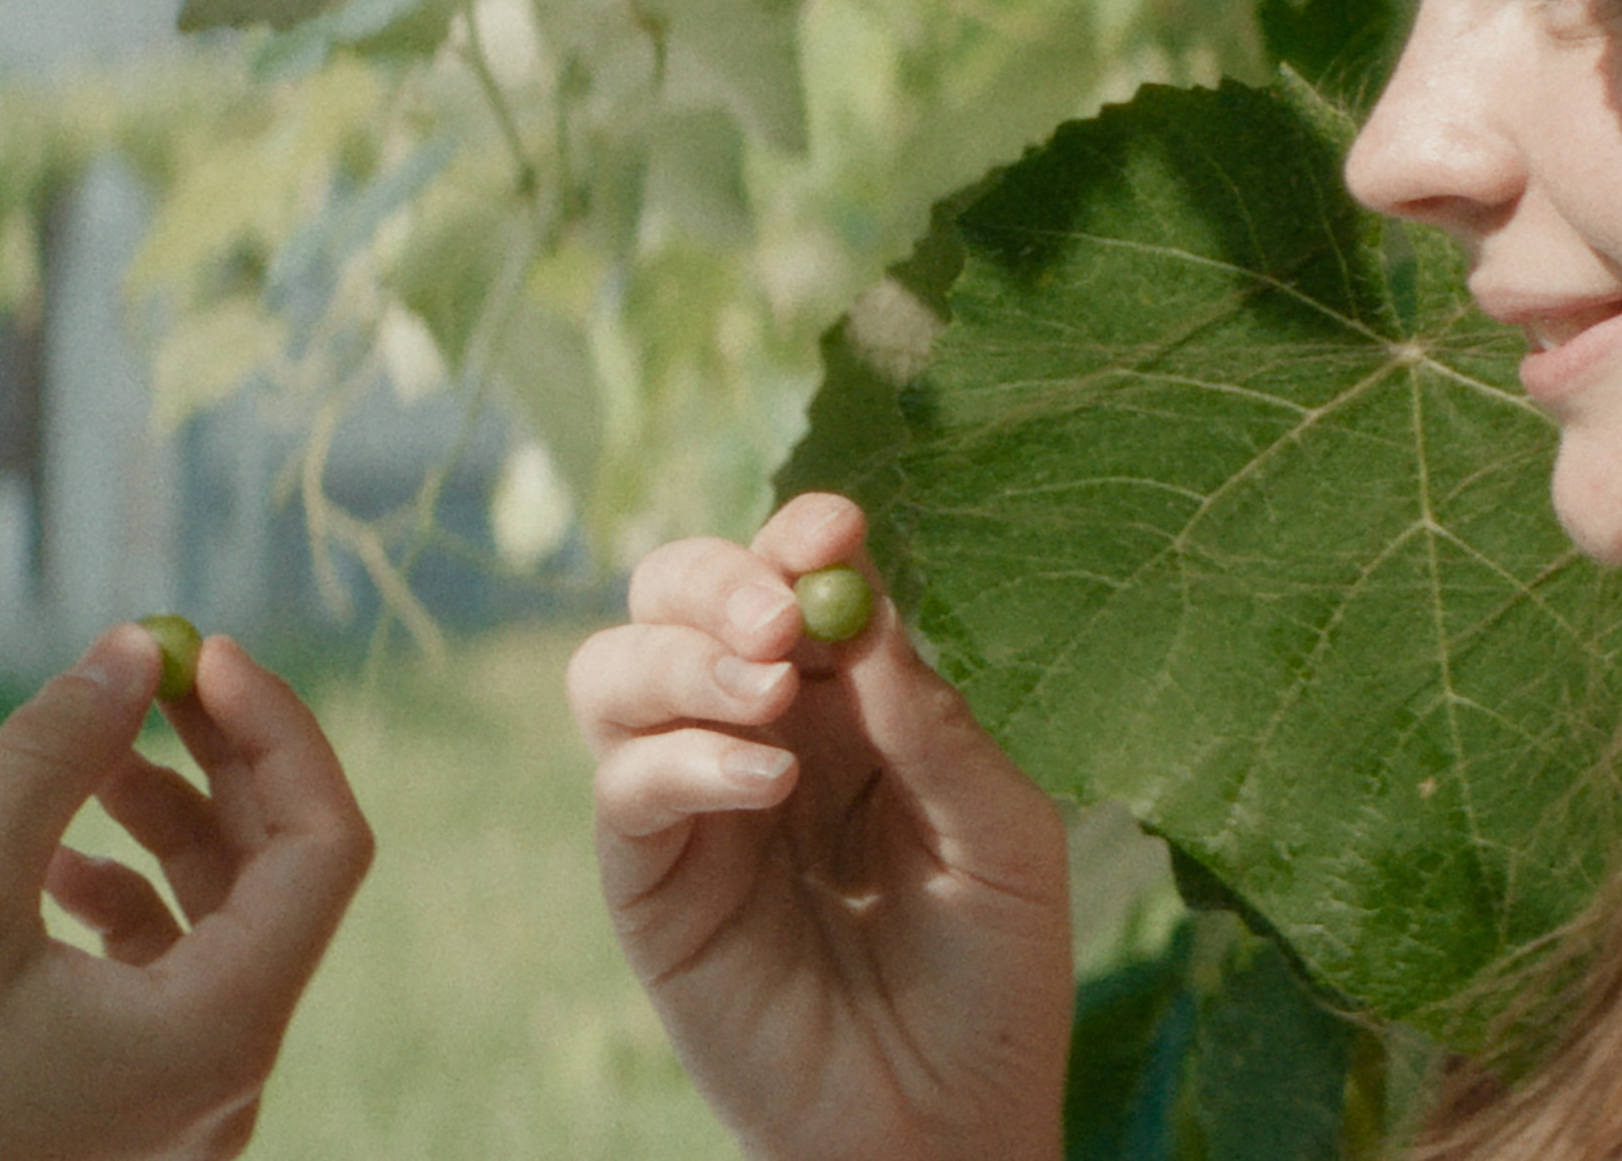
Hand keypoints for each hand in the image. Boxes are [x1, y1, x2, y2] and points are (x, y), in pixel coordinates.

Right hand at [0, 625, 373, 1160]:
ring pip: (221, 924)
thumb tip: (133, 649)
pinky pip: (168, 979)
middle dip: (219, 761)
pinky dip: (127, 900)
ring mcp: (182, 1104)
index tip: (200, 652)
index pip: (321, 850)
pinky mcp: (131, 1109)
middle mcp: (224, 1079)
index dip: (277, 733)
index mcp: (215, 1035)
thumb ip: (51, 759)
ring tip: (80, 762)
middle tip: (149, 671)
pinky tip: (49, 862)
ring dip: (165, 823)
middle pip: (279, 880)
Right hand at [568, 492, 1070, 1160]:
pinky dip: (684, 758)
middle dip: (716, 580)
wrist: (947, 1133)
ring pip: (616, 670)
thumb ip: (934, 727)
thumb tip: (866, 614)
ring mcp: (692, 805)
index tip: (835, 523)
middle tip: (783, 617)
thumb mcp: (1005, 842)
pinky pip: (626, 789)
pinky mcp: (650, 884)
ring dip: (684, 656)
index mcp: (845, 702)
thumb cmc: (993, 987)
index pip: (791, 580)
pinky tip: (764, 779)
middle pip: (675, 598)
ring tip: (772, 690)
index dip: (797, 534)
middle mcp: (754, 732)